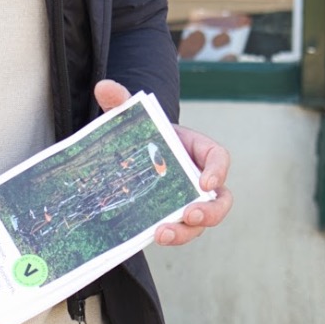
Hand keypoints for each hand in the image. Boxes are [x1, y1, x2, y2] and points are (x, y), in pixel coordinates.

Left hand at [89, 79, 231, 249]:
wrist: (137, 154)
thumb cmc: (143, 133)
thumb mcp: (134, 117)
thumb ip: (122, 101)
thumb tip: (104, 87)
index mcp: (200, 151)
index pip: (219, 158)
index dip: (217, 171)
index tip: (204, 182)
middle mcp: (201, 180)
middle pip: (220, 200)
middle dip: (210, 211)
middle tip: (190, 215)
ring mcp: (190, 202)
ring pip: (201, 223)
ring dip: (185, 232)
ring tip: (162, 234)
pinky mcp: (174, 218)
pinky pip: (179, 231)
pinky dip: (169, 236)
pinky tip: (150, 237)